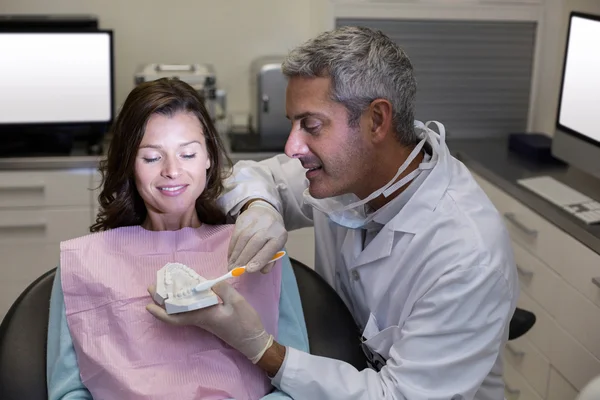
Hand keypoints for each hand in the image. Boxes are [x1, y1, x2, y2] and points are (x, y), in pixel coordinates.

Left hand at [146, 282, 272, 363]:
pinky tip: (187, 292)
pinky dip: (184, 301)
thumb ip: (222, 290)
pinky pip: (191, 309)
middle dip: (162, 302)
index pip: (176, 316)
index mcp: (204, 315)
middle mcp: (200, 319)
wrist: (253, 341)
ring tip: (166, 287)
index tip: (148, 305)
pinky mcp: (210, 319)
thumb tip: (208, 282)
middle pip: (175, 312)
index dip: (160, 312)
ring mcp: (205, 320)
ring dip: (171, 300)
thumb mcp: (237, 302)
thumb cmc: (245, 323)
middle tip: (153, 288)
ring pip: (182, 311)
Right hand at [229, 200, 287, 272]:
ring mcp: (256, 221)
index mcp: (280, 236)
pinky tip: (230, 256)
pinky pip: (236, 235)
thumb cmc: (272, 234)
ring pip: (243, 239)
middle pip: (254, 243)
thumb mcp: (276, 247)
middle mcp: (269, 227)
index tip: (248, 270)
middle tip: (235, 271)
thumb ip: (271, 260)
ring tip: (231, 266)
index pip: (269, 249)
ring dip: (236, 255)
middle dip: (243, 259)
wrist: (266, 212)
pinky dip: (232, 247)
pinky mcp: (244, 219)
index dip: (259, 260)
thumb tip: (262, 270)